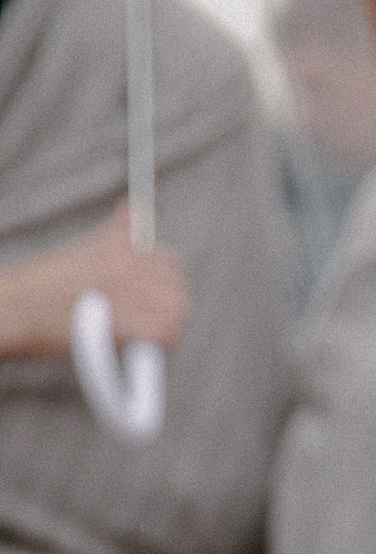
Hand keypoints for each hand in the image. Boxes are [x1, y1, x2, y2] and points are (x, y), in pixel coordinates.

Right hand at [0, 205, 192, 360]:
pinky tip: (139, 345)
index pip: (171, 263)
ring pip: (176, 312)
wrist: (20, 307)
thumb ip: (118, 232)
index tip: (155, 298)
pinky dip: (156, 344)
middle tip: (150, 320)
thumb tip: (136, 207)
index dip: (167, 284)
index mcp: (119, 243)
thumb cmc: (48, 284)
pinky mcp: (126, 322)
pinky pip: (163, 334)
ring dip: (166, 326)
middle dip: (170, 306)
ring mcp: (127, 290)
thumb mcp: (85, 246)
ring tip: (144, 334)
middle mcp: (126, 262)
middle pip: (177, 288)